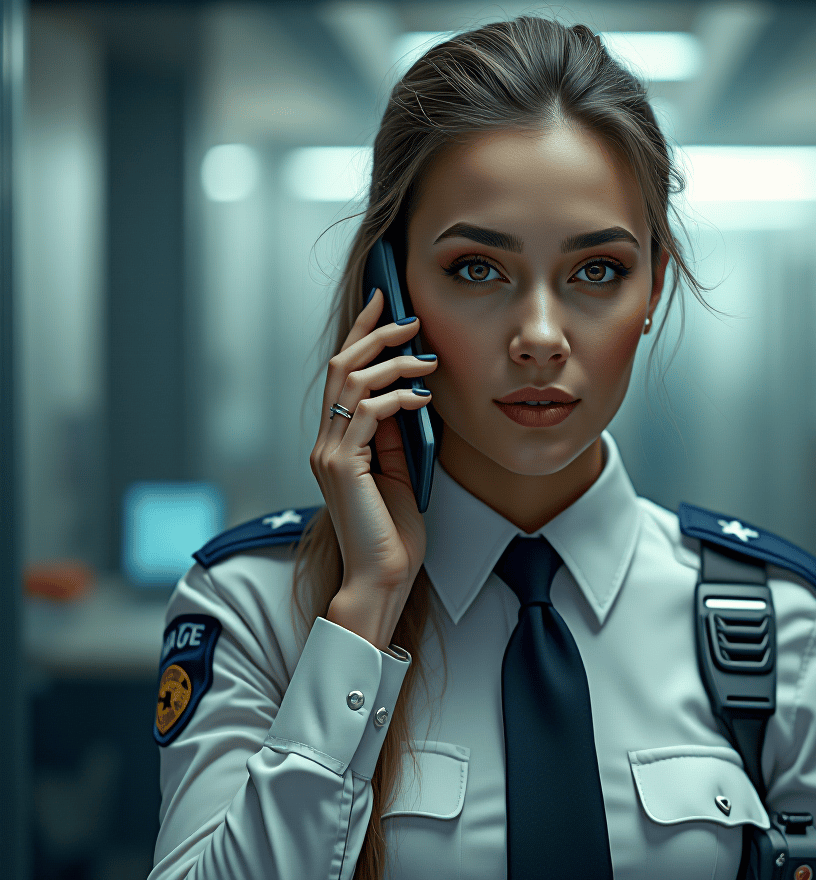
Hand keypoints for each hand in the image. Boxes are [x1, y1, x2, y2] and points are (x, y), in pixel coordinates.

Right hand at [309, 288, 437, 647]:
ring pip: (352, 382)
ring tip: (427, 360)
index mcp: (336, 441)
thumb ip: (393, 435)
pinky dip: (397, 399)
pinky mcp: (341, 465)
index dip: (363, 334)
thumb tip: (407, 394)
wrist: (381, 576)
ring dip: (394, 364)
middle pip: (341, 366)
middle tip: (411, 318)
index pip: (344, 374)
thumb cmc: (392, 532)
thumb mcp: (398, 472)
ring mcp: (329, 452)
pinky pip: (367, 413)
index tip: (386, 303)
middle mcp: (325, 442)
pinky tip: (422, 400)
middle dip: (376, 335)